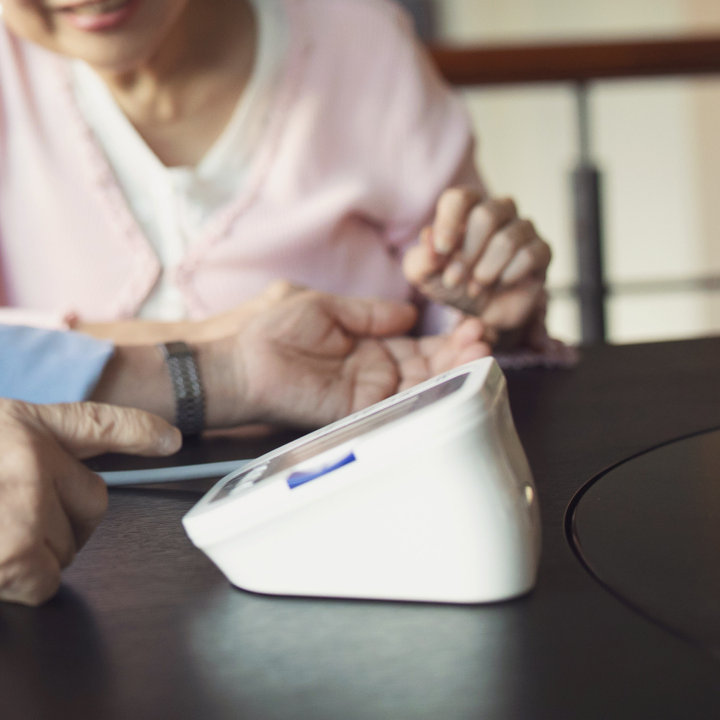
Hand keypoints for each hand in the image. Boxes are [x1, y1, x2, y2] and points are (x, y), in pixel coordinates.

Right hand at [0, 399, 178, 604]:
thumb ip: (9, 449)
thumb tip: (38, 479)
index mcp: (17, 421)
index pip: (95, 422)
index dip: (138, 431)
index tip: (169, 438)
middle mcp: (34, 456)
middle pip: (91, 505)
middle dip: (65, 527)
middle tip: (13, 533)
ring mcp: (31, 502)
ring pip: (66, 550)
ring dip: (30, 559)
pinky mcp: (22, 549)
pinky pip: (45, 585)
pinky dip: (15, 588)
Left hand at [201, 284, 490, 428]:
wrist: (236, 359)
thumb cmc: (268, 328)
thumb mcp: (324, 308)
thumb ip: (367, 314)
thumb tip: (406, 312)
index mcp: (364, 344)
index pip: (415, 344)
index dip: (443, 337)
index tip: (468, 324)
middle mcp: (370, 371)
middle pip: (426, 367)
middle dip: (457, 353)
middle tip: (482, 337)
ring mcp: (365, 392)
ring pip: (419, 386)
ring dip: (450, 371)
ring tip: (479, 350)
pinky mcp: (355, 411)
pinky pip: (397, 407)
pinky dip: (425, 395)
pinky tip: (450, 379)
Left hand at [402, 188, 550, 335]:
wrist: (481, 312)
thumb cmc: (452, 282)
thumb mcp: (425, 274)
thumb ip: (422, 257)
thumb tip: (429, 237)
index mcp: (467, 207)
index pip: (460, 198)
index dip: (449, 223)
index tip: (442, 251)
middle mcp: (498, 210)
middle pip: (486, 215)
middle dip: (467, 254)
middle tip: (455, 279)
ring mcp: (523, 228)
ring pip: (508, 239)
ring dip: (486, 269)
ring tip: (476, 286)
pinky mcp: (542, 250)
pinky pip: (530, 255)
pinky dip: (509, 275)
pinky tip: (501, 283)